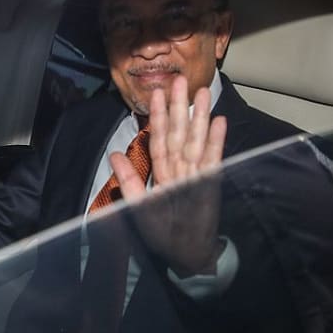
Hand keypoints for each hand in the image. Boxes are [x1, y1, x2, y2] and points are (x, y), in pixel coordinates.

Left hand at [110, 75, 225, 276]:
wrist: (186, 252)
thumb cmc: (162, 232)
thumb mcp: (139, 206)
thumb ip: (128, 181)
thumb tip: (114, 153)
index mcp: (161, 171)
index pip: (158, 138)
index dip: (157, 116)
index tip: (157, 93)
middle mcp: (179, 168)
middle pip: (178, 132)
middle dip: (179, 107)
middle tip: (181, 80)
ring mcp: (197, 173)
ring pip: (196, 140)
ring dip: (199, 117)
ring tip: (203, 93)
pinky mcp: (211, 182)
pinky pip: (213, 158)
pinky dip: (215, 141)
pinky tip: (219, 121)